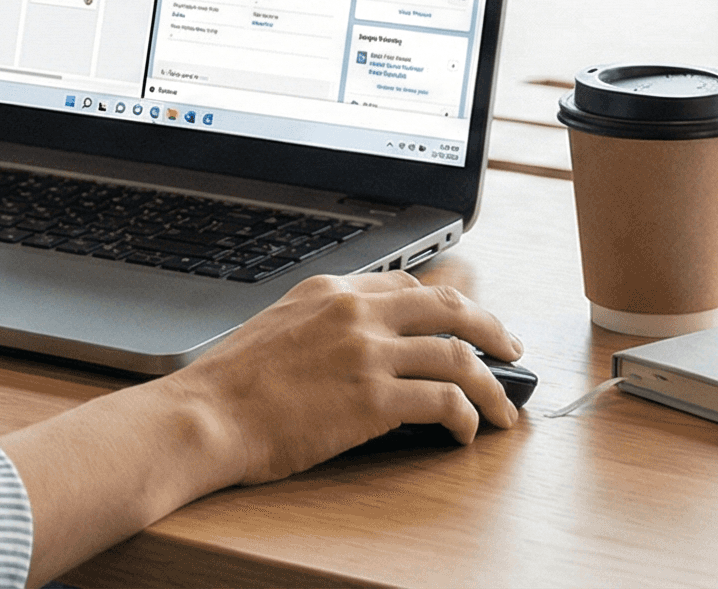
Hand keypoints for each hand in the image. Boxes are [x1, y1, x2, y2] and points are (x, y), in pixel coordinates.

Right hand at [163, 271, 523, 484]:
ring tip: (503, 410)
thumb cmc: (229, 384)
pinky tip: (464, 432)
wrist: (204, 415)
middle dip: (493, 329)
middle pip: (451, 308)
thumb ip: (323, 324)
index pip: (410, 286)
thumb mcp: (277, 327)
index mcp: (331, 290)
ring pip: (459, 357)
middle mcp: (355, 313)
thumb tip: (360, 346)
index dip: (447, 307)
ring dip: (493, 386)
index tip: (465, 324)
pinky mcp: (372, 400)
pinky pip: (443, 402)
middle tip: (513, 351)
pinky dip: (466, 417)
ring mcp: (366, 354)